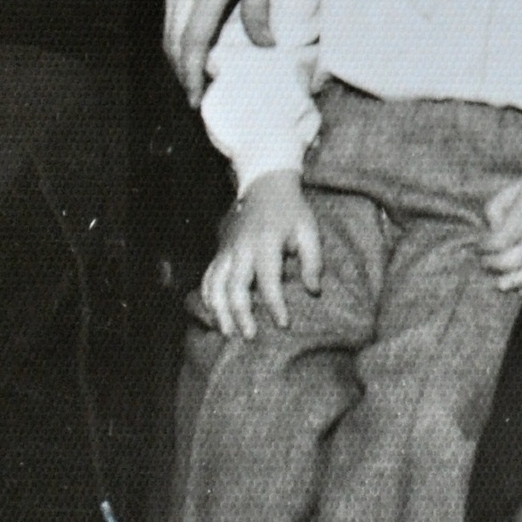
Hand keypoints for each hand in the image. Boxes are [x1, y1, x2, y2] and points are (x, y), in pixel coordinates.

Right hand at [163, 0, 277, 105]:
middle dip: (181, 71)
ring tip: (195, 78)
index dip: (192, 72)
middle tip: (198, 97)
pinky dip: (177, 36)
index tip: (196, 97)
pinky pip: (171, 13)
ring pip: (167, 27)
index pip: (192, 38)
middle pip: (172, 39)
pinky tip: (191, 49)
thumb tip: (263, 45)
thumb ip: (260, 8)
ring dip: (177, 56)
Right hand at [201, 170, 321, 337]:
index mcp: (266, 242)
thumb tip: (314, 290)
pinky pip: (208, 277)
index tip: (283, 324)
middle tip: (249, 337)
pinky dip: (208, 297)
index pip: (269, 279)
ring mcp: (227, 250)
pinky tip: (214, 315)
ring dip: (220, 310)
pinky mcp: (220, 251)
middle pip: (236, 285)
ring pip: (216, 284)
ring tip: (228, 333)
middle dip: (241, 313)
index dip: (275, 304)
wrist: (265, 185)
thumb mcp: (309, 230)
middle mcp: (242, 248)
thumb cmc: (291, 212)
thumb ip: (313, 261)